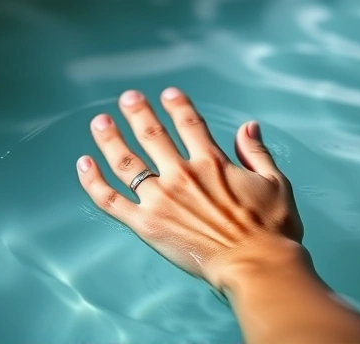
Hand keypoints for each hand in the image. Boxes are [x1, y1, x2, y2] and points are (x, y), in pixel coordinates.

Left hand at [76, 87, 303, 289]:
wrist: (256, 266)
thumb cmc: (271, 230)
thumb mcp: (275, 183)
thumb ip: (257, 152)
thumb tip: (248, 126)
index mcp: (212, 162)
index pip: (188, 123)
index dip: (177, 105)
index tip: (167, 94)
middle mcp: (182, 174)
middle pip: (152, 134)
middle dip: (138, 112)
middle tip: (128, 98)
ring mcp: (160, 199)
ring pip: (126, 161)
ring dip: (110, 138)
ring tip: (100, 122)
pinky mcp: (146, 224)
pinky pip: (111, 200)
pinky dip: (94, 182)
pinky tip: (83, 164)